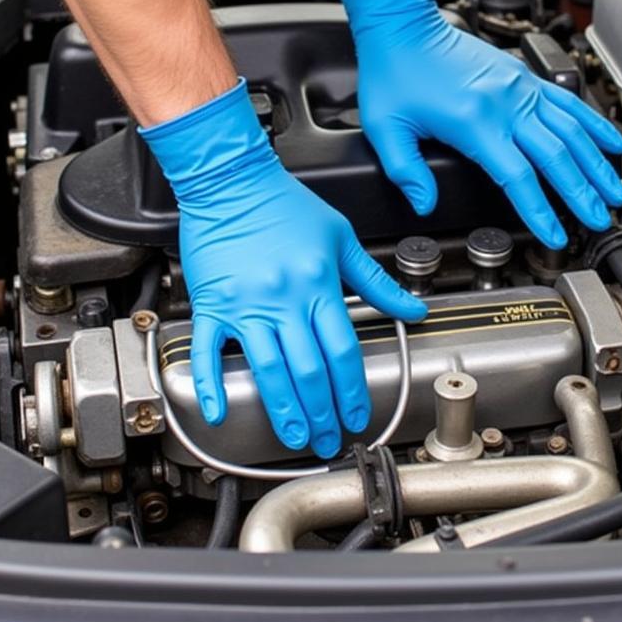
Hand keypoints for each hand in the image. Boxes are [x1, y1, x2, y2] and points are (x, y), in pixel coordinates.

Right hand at [140, 80, 426, 458]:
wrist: (232, 180)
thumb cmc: (285, 204)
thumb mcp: (341, 238)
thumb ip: (376, 281)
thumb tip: (413, 309)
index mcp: (318, 284)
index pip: (342, 351)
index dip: (351, 391)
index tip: (356, 416)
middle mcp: (283, 299)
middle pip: (307, 370)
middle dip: (321, 413)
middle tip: (328, 440)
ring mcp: (245, 305)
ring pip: (267, 369)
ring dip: (283, 410)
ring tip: (295, 437)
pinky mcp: (211, 304)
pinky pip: (209, 351)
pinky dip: (211, 383)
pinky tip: (218, 410)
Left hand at [333, 0, 621, 248]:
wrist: (404, 25)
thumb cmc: (394, 72)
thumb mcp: (385, 128)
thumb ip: (406, 171)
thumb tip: (425, 205)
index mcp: (474, 123)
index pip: (517, 177)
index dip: (539, 211)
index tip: (554, 236)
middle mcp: (506, 104)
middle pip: (556, 157)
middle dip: (582, 194)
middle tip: (600, 221)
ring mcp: (520, 88)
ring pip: (571, 130)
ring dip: (597, 164)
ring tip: (616, 192)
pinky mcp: (524, 77)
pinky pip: (568, 102)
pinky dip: (593, 123)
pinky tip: (611, 141)